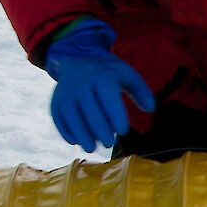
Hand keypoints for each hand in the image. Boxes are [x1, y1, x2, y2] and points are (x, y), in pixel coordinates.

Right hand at [44, 17, 153, 151]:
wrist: (78, 58)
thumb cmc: (107, 71)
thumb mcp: (126, 74)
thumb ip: (141, 91)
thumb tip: (150, 108)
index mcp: (102, 77)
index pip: (108, 97)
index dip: (116, 115)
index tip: (123, 131)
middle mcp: (82, 84)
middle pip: (90, 110)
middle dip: (99, 129)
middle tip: (109, 143)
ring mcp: (66, 92)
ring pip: (72, 115)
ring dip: (81, 134)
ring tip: (91, 148)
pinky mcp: (56, 101)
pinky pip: (58, 117)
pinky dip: (65, 130)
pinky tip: (74, 141)